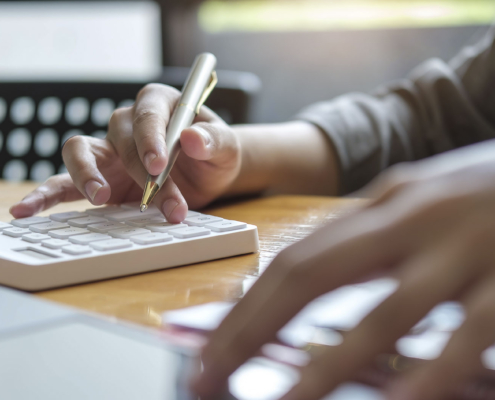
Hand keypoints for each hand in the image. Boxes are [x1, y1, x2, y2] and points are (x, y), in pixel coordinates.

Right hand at [10, 84, 240, 222]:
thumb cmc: (216, 153)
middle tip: (160, 200)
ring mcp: (111, 151)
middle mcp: (130, 124)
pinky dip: (47, 194)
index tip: (158, 164)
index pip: (146, 114)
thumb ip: (213, 140)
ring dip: (86, 174)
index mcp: (160, 104)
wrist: (211, 174)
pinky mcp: (102, 178)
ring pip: (81, 151)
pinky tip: (28, 209)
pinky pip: (67, 182)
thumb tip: (191, 137)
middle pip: (120, 138)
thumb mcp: (227, 146)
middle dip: (139, 171)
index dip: (149, 138)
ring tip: (100, 198)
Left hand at [194, 141, 494, 399]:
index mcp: (387, 205)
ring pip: (383, 315)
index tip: (214, 344)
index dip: (249, 304)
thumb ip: (371, 235)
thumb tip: (313, 271)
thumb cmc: (484, 190)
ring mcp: (463, 252)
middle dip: (254, 329)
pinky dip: (427, 378)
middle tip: (210, 374)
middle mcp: (413, 222)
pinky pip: (464, 337)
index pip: (298, 257)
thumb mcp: (420, 201)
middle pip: (313, 275)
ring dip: (325, 368)